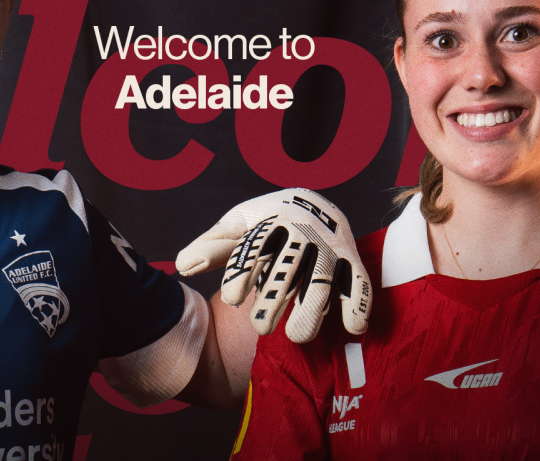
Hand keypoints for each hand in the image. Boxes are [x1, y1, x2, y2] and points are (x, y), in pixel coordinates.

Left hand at [176, 189, 370, 342]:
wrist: (311, 200)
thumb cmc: (265, 221)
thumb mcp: (237, 226)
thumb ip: (212, 247)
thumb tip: (181, 266)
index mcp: (271, 221)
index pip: (256, 246)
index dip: (243, 271)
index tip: (230, 299)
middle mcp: (302, 233)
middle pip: (289, 267)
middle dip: (276, 297)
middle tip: (260, 329)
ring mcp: (329, 247)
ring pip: (322, 278)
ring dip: (312, 307)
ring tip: (297, 337)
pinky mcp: (351, 260)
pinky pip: (358, 280)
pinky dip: (358, 301)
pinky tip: (352, 328)